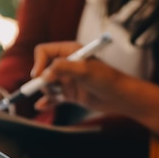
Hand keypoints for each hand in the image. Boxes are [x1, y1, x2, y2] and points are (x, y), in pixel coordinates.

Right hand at [31, 42, 158, 134]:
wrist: (120, 97)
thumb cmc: (106, 79)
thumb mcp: (85, 70)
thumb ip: (64, 68)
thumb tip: (44, 74)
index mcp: (69, 51)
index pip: (43, 52)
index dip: (39, 63)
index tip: (40, 76)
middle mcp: (66, 64)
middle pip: (42, 69)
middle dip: (43, 80)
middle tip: (52, 88)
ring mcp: (67, 80)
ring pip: (47, 85)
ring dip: (48, 92)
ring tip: (58, 96)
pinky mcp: (70, 94)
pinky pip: (53, 98)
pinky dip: (47, 102)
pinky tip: (40, 107)